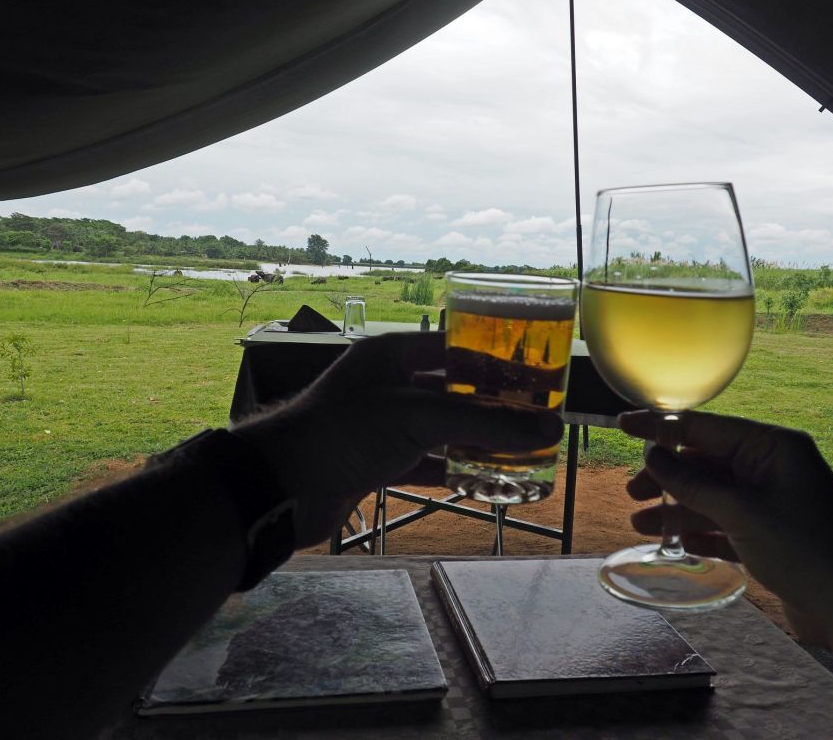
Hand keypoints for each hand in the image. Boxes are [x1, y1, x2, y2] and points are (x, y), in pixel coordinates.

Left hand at [234, 332, 562, 546]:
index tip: (533, 372)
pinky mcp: (375, 464)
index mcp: (390, 355)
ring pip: (440, 430)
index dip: (492, 357)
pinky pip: (424, 463)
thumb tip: (550, 427)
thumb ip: (485, 424)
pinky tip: (484, 481)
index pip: (453, 345)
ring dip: (475, 441)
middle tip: (534, 416)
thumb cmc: (344, 431)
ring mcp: (380, 426)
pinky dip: (452, 472)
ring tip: (520, 449)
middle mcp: (386, 386)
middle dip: (490, 405)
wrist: (282, 487)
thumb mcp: (420, 418)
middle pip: (450, 390)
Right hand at [620, 410, 832, 650]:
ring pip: (710, 496)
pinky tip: (673, 542)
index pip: (705, 427)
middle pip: (705, 461)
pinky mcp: (769, 536)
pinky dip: (698, 531)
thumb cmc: (810, 550)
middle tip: (633, 490)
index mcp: (773, 447)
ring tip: (640, 522)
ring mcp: (771, 502)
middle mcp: (772, 468)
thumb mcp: (743, 512)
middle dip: (667, 475)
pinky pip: (723, 524)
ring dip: (676, 508)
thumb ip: (693, 482)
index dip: (661, 427)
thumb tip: (654, 456)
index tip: (623, 425)